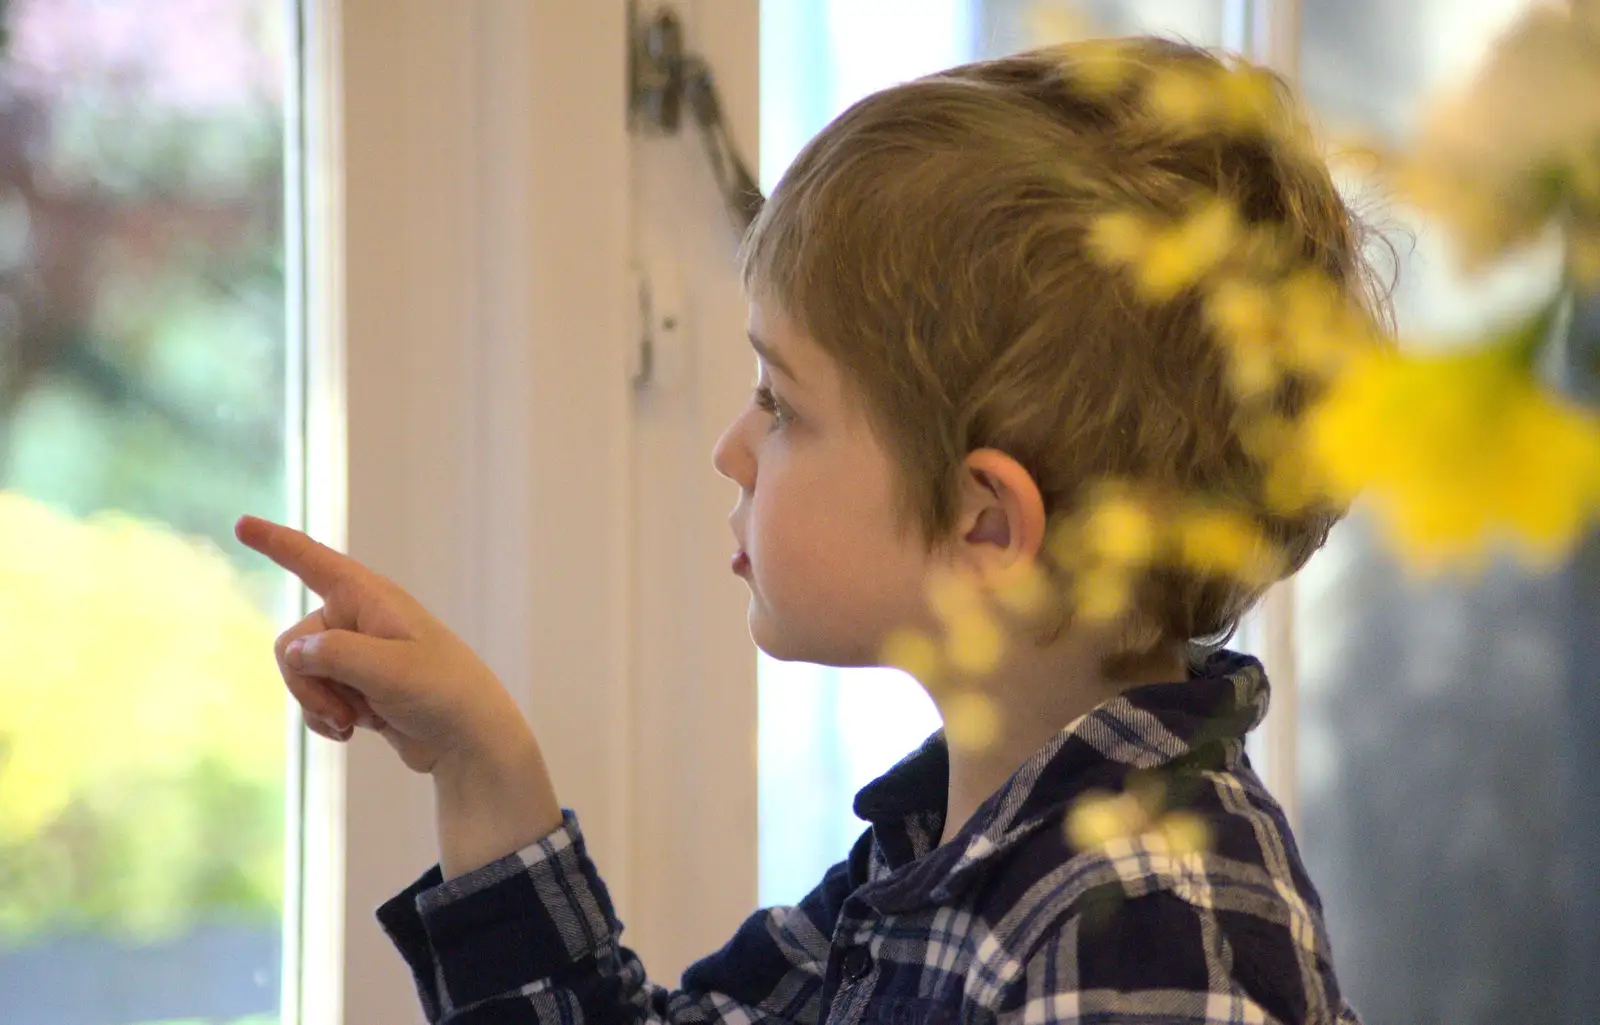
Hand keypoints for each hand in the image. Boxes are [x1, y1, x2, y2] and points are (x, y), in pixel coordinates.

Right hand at [235, 514, 529, 775]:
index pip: (314, 562)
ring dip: (319, 704)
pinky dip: (325, 718)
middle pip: (293, 643)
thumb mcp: (387, 669)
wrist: (470, 741)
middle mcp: (359, 619)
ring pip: (300, 674)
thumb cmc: (442, 692)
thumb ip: (333, 653)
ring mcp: (357, 654)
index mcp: (370, 598)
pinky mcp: (357, 687)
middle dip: (306, 682)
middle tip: (345, 710)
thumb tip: (295, 651)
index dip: (276, 542)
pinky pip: (314, 698)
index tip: (242, 523)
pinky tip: (351, 732)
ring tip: (355, 722)